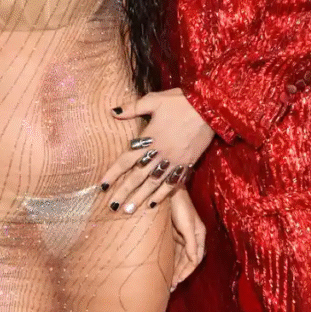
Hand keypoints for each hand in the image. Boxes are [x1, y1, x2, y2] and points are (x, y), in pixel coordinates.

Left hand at [101, 88, 214, 213]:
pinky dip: (162, 194)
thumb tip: (113, 112)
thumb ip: (132, 108)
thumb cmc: (180, 102)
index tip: (101, 186)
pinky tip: (152, 203)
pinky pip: (172, 183)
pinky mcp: (186, 164)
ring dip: (139, 198)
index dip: (112, 174)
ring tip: (128, 211)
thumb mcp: (153, 100)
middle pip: (137, 177)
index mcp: (149, 139)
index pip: (125, 160)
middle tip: (111, 207)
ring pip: (153, 184)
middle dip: (123, 193)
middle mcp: (159, 153)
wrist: (209, 108)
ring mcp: (173, 161)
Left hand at [169, 189, 205, 289]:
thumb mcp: (187, 225)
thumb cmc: (180, 205)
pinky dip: (168, 260)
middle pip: (186, 261)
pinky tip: (162, 268)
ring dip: (174, 269)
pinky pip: (171, 251)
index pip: (194, 259)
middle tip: (170, 287)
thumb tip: (194, 261)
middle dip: (179, 274)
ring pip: (178, 257)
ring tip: (166, 282)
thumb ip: (191, 243)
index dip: (186, 272)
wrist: (166, 189)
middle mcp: (191, 237)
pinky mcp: (171, 233)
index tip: (176, 282)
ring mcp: (181, 235)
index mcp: (199, 236)